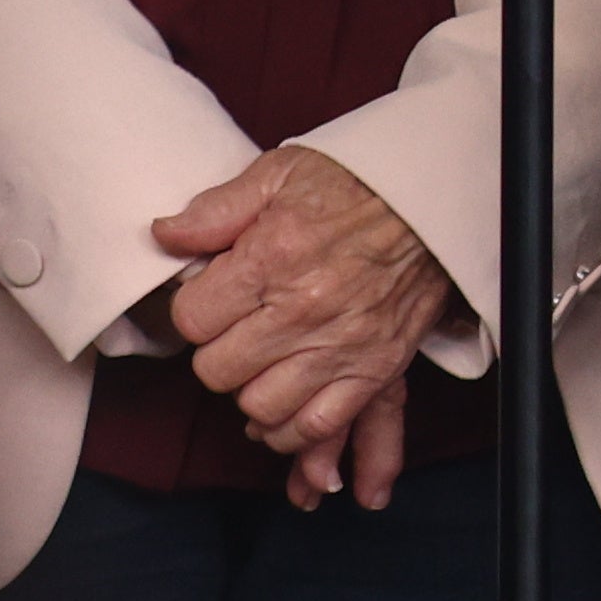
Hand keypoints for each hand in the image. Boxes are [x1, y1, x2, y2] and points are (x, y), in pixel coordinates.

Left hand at [155, 146, 449, 507]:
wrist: (436, 197)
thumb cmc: (358, 182)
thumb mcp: (279, 173)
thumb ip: (217, 209)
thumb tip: (164, 235)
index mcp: (271, 258)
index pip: (190, 320)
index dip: (194, 309)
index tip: (212, 298)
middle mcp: (302, 310)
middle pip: (218, 371)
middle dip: (219, 350)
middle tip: (237, 328)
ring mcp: (340, 346)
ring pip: (259, 407)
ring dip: (251, 390)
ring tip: (261, 365)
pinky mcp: (373, 370)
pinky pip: (315, 426)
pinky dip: (291, 428)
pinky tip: (284, 406)